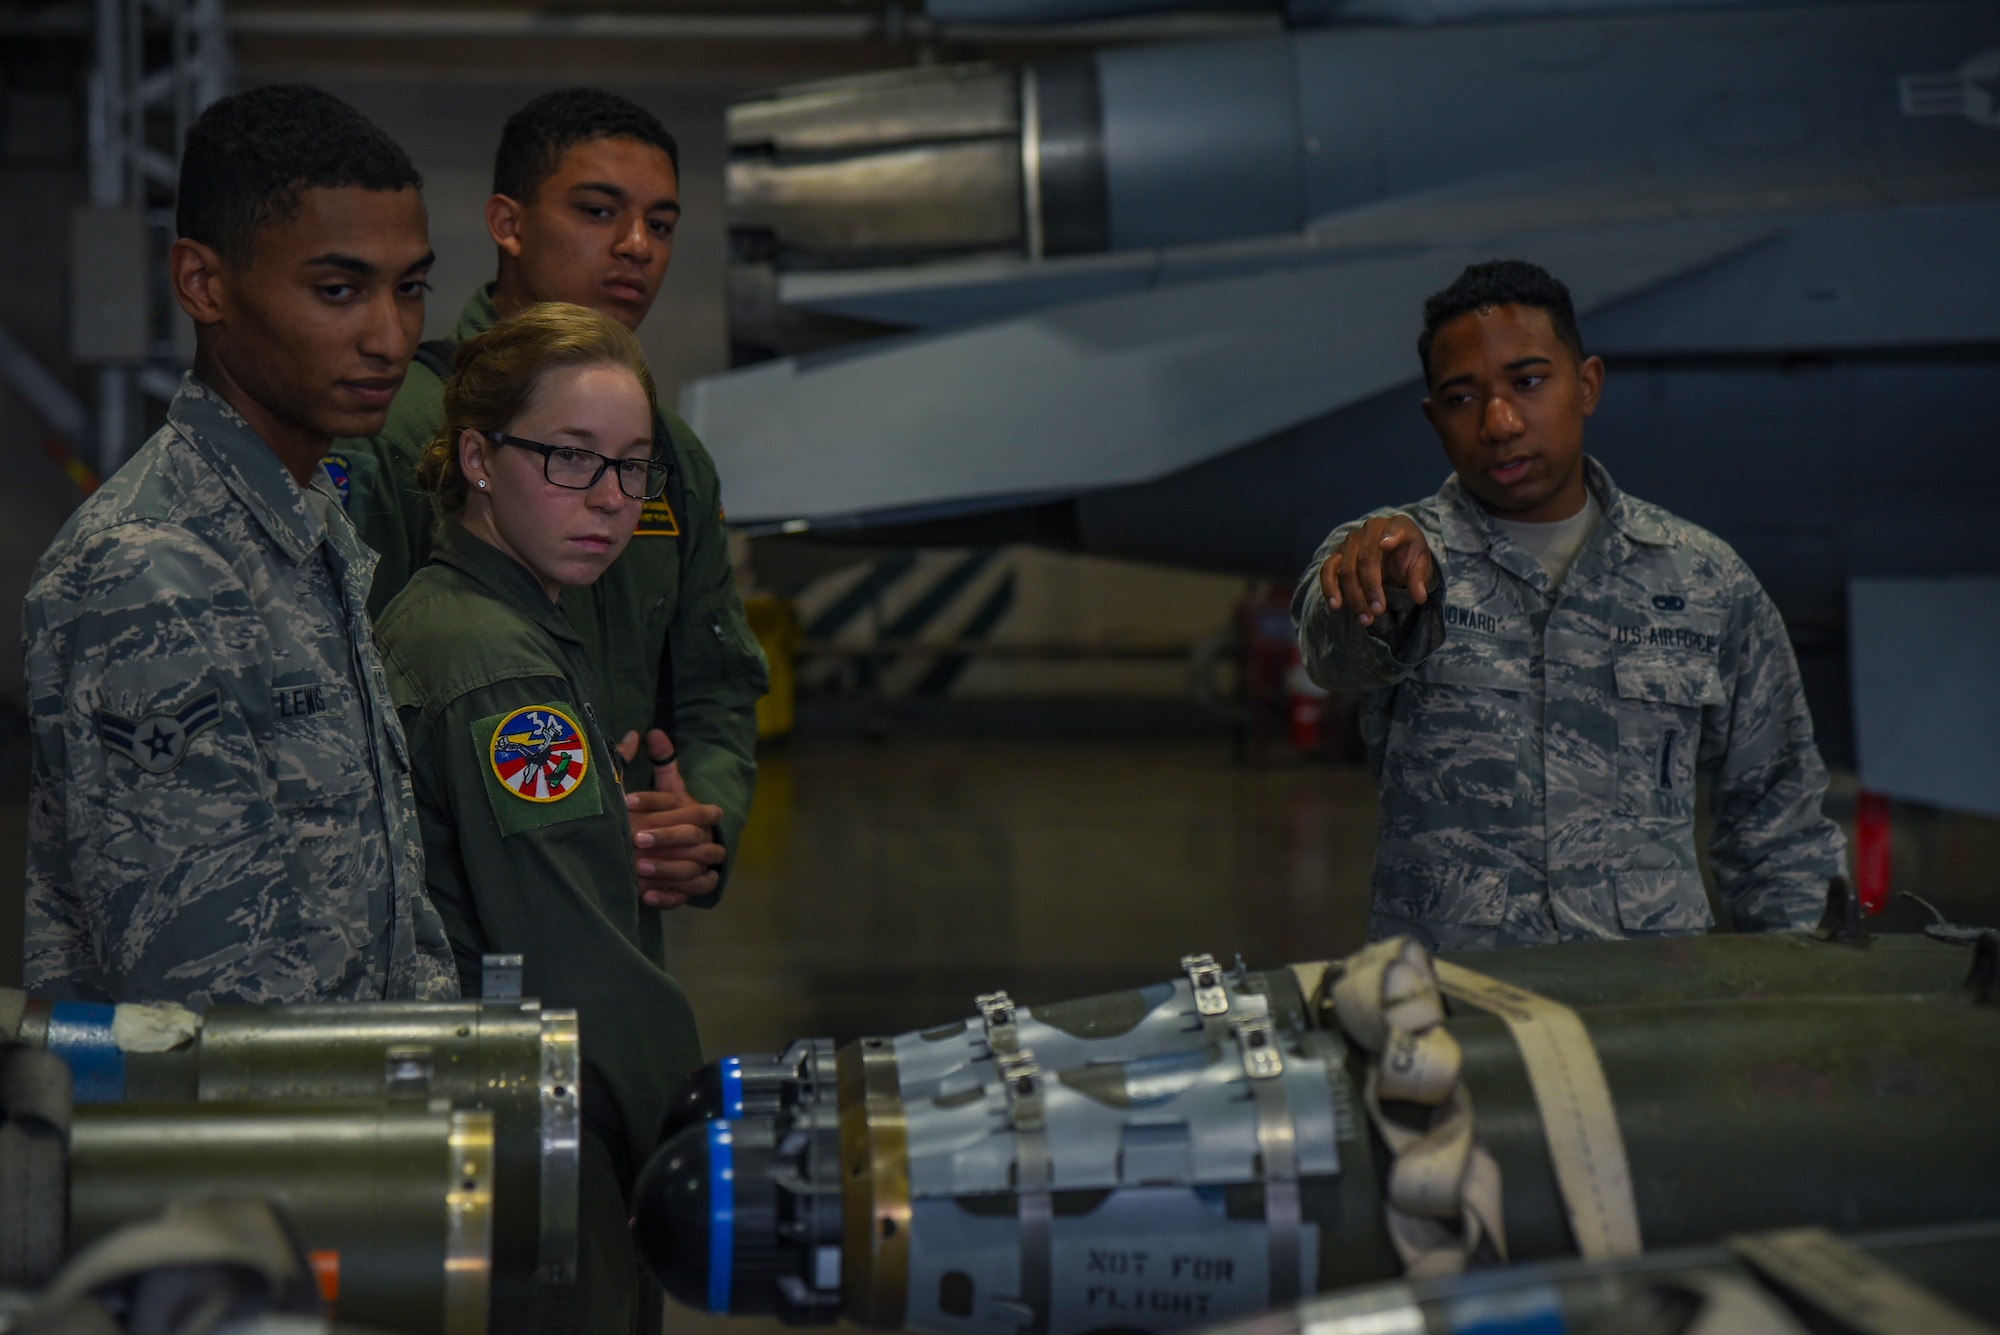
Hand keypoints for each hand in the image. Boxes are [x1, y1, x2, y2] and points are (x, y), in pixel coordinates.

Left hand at [617, 729, 725, 909]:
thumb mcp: (669, 790)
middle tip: (636, 838)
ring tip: (638, 868)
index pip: (683, 803)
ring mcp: (705, 865)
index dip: (654, 801)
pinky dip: (669, 896)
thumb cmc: (672, 817)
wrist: (689, 851)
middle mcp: (707, 838)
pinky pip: (688, 895)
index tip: (626, 801)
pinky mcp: (698, 888)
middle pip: (692, 837)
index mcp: (699, 811)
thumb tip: (651, 732)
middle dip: (665, 836)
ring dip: (667, 869)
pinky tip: (646, 895)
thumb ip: (663, 763)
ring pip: (694, 869)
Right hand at [1317, 514, 1434, 626]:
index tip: (1385, 545)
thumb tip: (1419, 597)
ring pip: (1346, 569)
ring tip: (1365, 618)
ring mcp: (1350, 541)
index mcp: (1398, 525)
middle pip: (1366, 558)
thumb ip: (1419, 578)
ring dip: (1354, 595)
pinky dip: (1329, 588)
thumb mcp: (1421, 565)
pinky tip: (1336, 605)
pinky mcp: (1337, 555)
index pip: (1394, 528)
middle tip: (1379, 611)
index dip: (1390, 536)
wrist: (1393, 553)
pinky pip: (1328, 570)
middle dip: (1371, 587)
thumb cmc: (1409, 557)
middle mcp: (1371, 528)